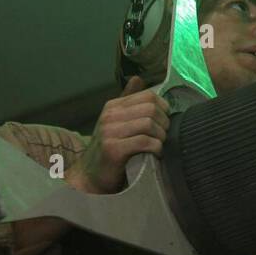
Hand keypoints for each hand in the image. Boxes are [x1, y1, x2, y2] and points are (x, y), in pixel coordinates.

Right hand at [67, 76, 169, 194]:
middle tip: (163, 136)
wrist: (91, 176)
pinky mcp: (113, 149)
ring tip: (159, 145)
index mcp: (113, 106)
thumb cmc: (109, 150)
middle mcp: (110, 116)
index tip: (164, 122)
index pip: (148, 96)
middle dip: (164, 123)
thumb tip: (138, 78)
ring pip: (149, 124)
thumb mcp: (117, 122)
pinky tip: (155, 154)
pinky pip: (144, 142)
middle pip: (151, 109)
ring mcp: (109, 132)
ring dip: (161, 137)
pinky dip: (156, 148)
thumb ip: (128, 101)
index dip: (163, 108)